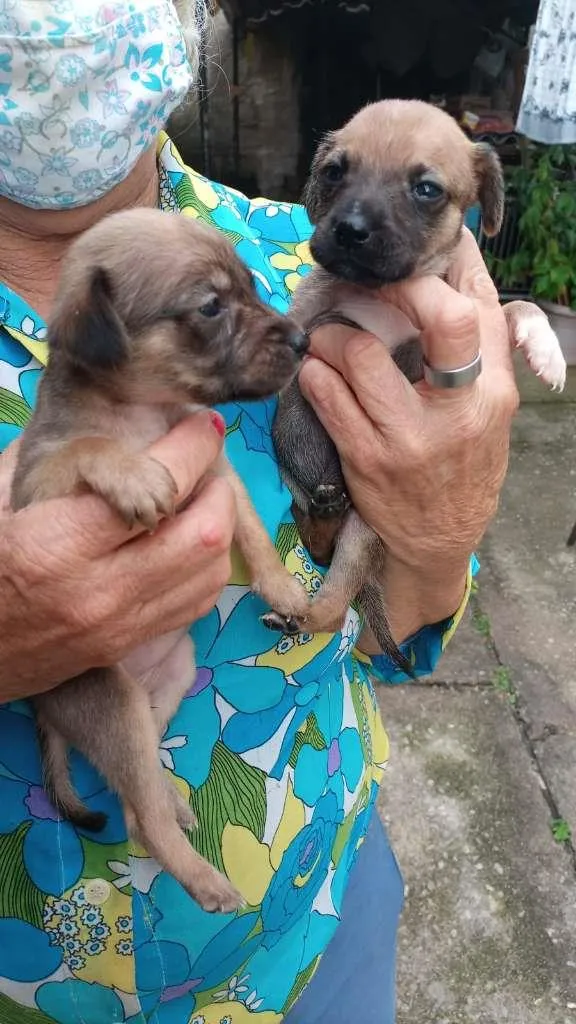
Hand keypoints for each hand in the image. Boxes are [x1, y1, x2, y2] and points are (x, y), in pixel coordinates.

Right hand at [0, 411, 234, 698]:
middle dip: (217, 487)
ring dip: (220, 525)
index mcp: (60, 542)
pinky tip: (190, 541)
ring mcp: (120, 623)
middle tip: (206, 462)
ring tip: (202, 498)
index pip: (154, 488)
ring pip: (210, 569)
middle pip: (202, 532)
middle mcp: (100, 588)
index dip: (192, 448)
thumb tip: (105, 413)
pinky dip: (208, 564)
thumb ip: (50, 458)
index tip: (202, 425)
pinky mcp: (129, 643)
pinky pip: (198, 601)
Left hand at [298, 230, 518, 641]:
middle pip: (440, 316)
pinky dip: (314, 372)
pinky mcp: (367, 458)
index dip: (451, 262)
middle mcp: (458, 409)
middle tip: (369, 290)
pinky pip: (326, 395)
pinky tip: (318, 372)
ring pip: (362, 352)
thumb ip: (477, 346)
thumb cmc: (463, 463)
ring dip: (335, 334)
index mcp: (492, 390)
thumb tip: (454, 266)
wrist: (440, 539)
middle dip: (396, 287)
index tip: (421, 252)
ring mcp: (410, 436)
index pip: (481, 306)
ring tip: (330, 338)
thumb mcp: (488, 408)